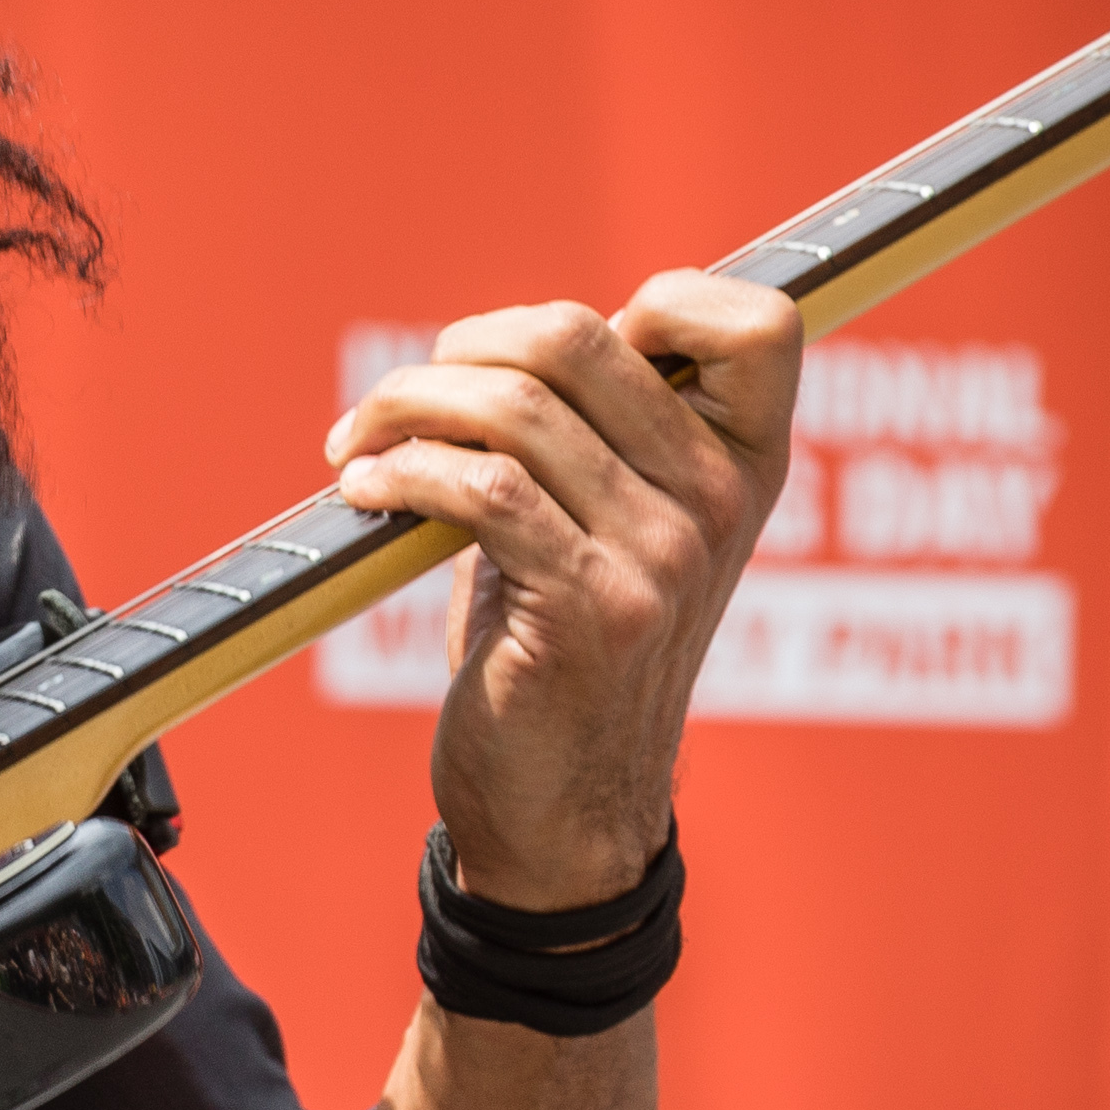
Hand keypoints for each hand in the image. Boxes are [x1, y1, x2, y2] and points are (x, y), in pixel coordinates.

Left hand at [328, 272, 798, 913]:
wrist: (564, 810)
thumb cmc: (561, 651)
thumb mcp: (607, 529)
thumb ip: (590, 437)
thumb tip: (497, 343)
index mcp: (747, 464)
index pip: (753, 319)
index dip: (650, 299)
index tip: (544, 356)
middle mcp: (723, 499)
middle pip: (582, 337)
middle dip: (462, 348)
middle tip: (402, 397)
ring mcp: (663, 554)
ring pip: (515, 409)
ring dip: (404, 408)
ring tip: (356, 445)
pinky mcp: (591, 607)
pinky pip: (481, 491)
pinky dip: (401, 473)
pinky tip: (362, 491)